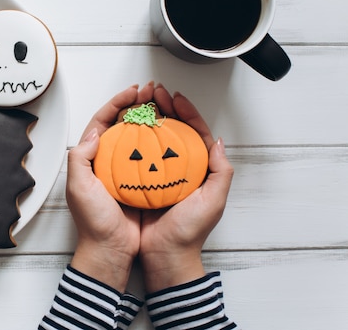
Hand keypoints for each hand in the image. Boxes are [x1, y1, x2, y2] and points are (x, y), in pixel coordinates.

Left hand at [67, 82, 155, 291]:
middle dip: (135, 105)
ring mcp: (123, 170)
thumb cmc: (93, 221)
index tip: (133, 92)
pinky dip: (157, 141)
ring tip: (161, 106)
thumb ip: (80, 157)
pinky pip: (149, 155)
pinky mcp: (139, 181)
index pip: (102, 121)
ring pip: (136, 136)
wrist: (110, 249)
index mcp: (89, 158)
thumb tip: (95, 132)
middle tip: (150, 92)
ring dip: (147, 119)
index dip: (116, 103)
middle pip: (121, 124)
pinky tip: (169, 134)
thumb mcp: (78, 187)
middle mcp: (106, 160)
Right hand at [139, 84, 233, 292]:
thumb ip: (221, 171)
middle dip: (165, 108)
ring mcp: (159, 174)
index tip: (176, 98)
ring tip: (142, 103)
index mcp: (198, 169)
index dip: (187, 112)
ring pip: (154, 139)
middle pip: (173, 131)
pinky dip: (133, 139)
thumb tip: (217, 141)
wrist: (164, 255)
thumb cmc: (189, 232)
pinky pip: (136, 154)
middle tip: (155, 93)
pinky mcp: (140, 181)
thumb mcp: (213, 201)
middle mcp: (178, 168)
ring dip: (149, 119)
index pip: (194, 132)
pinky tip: (127, 128)